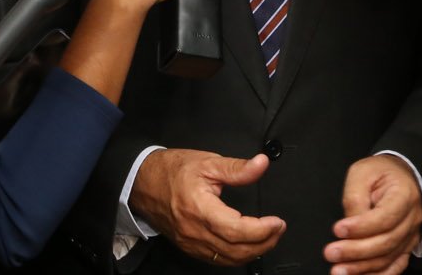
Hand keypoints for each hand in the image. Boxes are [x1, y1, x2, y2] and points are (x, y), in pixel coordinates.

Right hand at [129, 150, 284, 265]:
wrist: (142, 182)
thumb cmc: (172, 171)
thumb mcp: (207, 163)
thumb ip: (237, 168)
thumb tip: (261, 164)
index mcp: (200, 209)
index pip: (237, 230)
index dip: (261, 230)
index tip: (277, 222)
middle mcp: (195, 231)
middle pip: (236, 250)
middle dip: (264, 243)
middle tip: (278, 229)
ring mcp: (191, 242)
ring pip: (228, 259)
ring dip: (253, 252)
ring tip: (268, 237)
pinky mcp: (189, 246)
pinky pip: (217, 259)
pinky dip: (236, 256)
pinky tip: (247, 246)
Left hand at [323, 155, 421, 274]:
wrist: (399, 176)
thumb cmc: (379, 172)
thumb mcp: (362, 173)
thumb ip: (355, 199)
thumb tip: (348, 229)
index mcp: (404, 195)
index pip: (384, 217)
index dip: (361, 227)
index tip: (337, 229)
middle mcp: (411, 219)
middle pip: (386, 242)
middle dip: (356, 251)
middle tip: (330, 253)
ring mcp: (410, 236)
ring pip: (388, 259)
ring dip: (361, 268)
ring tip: (338, 270)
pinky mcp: (404, 248)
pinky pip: (393, 267)